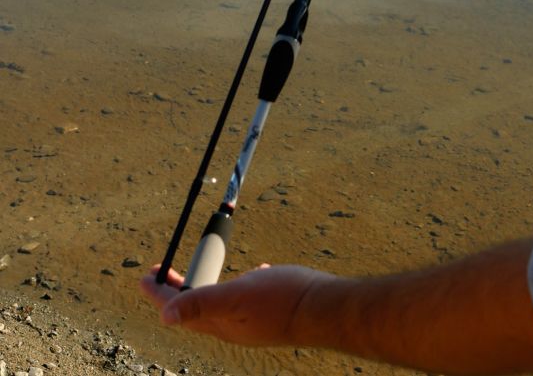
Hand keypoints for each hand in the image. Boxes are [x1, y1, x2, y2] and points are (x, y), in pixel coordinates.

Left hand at [140, 263, 330, 346]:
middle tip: (161, 272)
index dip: (159, 294)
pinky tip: (248, 273)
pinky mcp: (267, 310)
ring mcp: (250, 319)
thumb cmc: (282, 301)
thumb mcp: (237, 296)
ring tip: (193, 273)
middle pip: (194, 308)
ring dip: (201, 288)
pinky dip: (234, 286)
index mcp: (220, 322)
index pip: (179, 310)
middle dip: (175, 290)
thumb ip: (202, 303)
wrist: (324, 308)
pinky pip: (243, 298)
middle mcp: (232, 325)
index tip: (144, 277)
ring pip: (217, 304)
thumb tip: (165, 317)